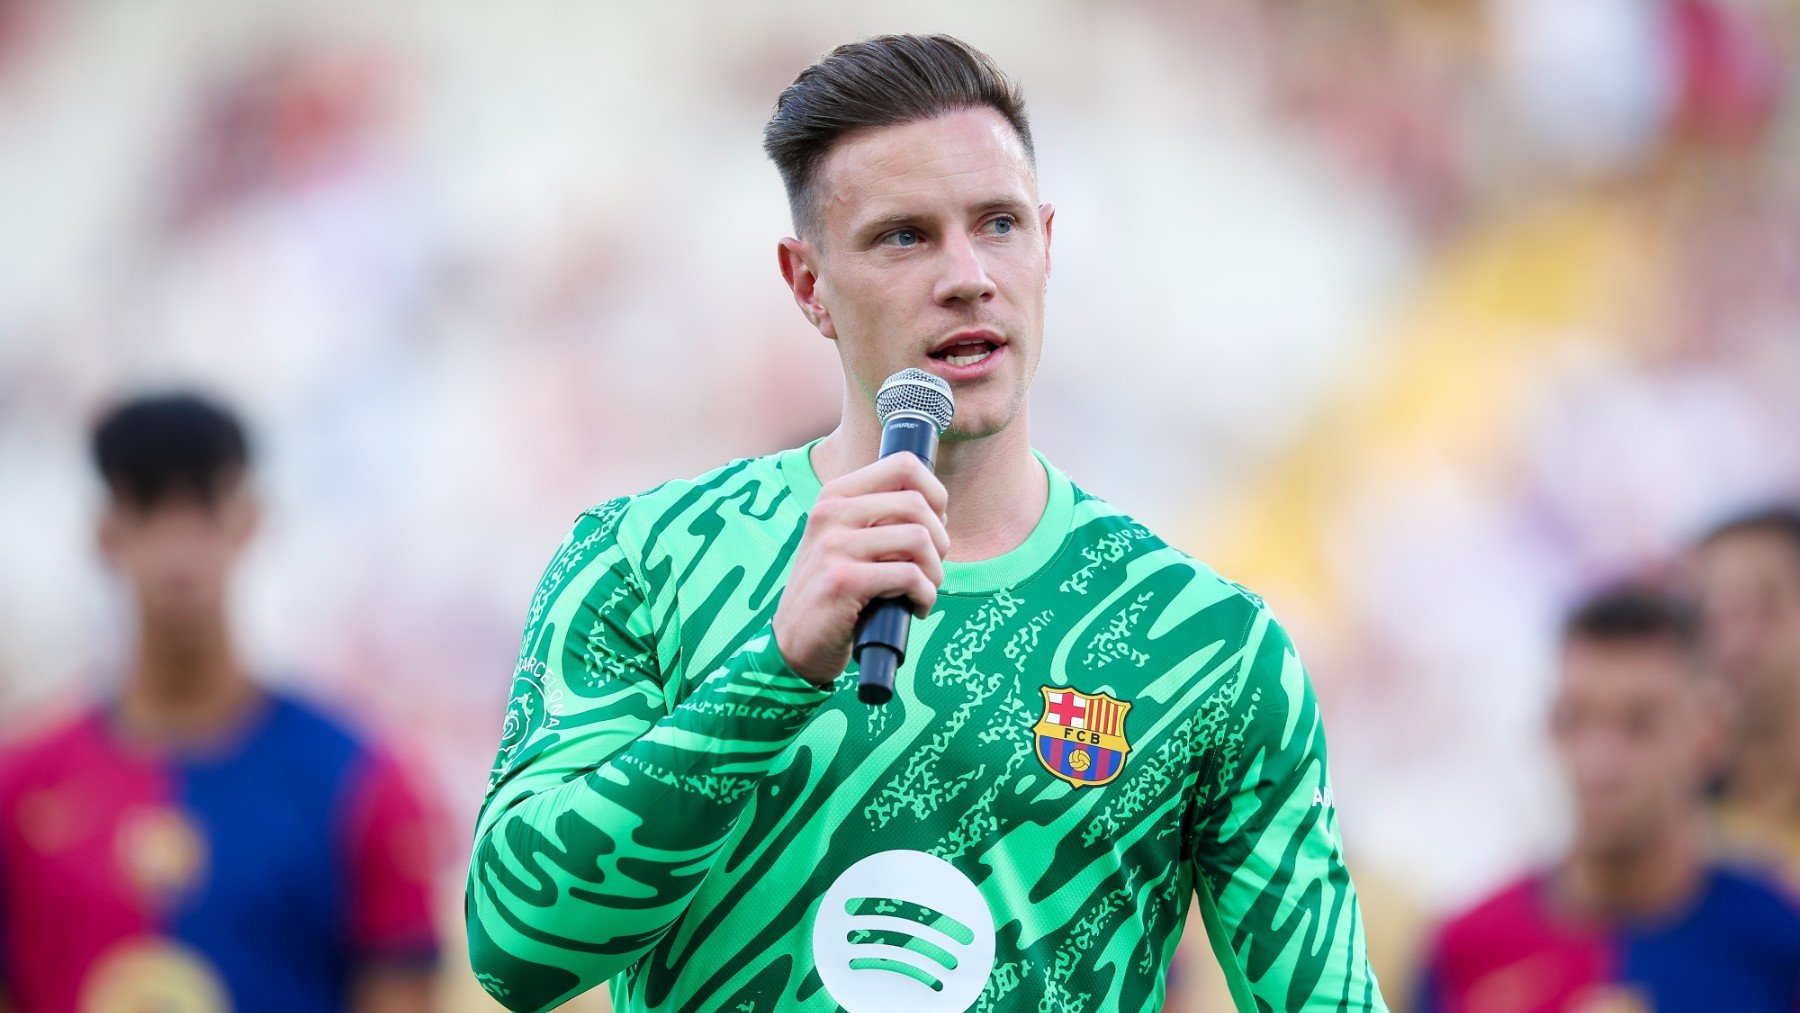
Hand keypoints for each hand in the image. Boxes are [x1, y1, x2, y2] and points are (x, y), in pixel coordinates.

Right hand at [774, 452, 949, 686]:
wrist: (795, 642)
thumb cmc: (836, 591)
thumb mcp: (848, 541)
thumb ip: (881, 517)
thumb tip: (937, 505)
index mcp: (835, 495)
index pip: (903, 464)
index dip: (935, 494)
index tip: (935, 525)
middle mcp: (831, 513)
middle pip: (918, 503)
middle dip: (940, 540)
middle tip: (931, 567)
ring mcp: (833, 546)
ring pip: (919, 539)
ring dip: (935, 571)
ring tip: (924, 590)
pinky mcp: (843, 581)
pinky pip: (909, 576)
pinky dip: (926, 595)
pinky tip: (916, 608)